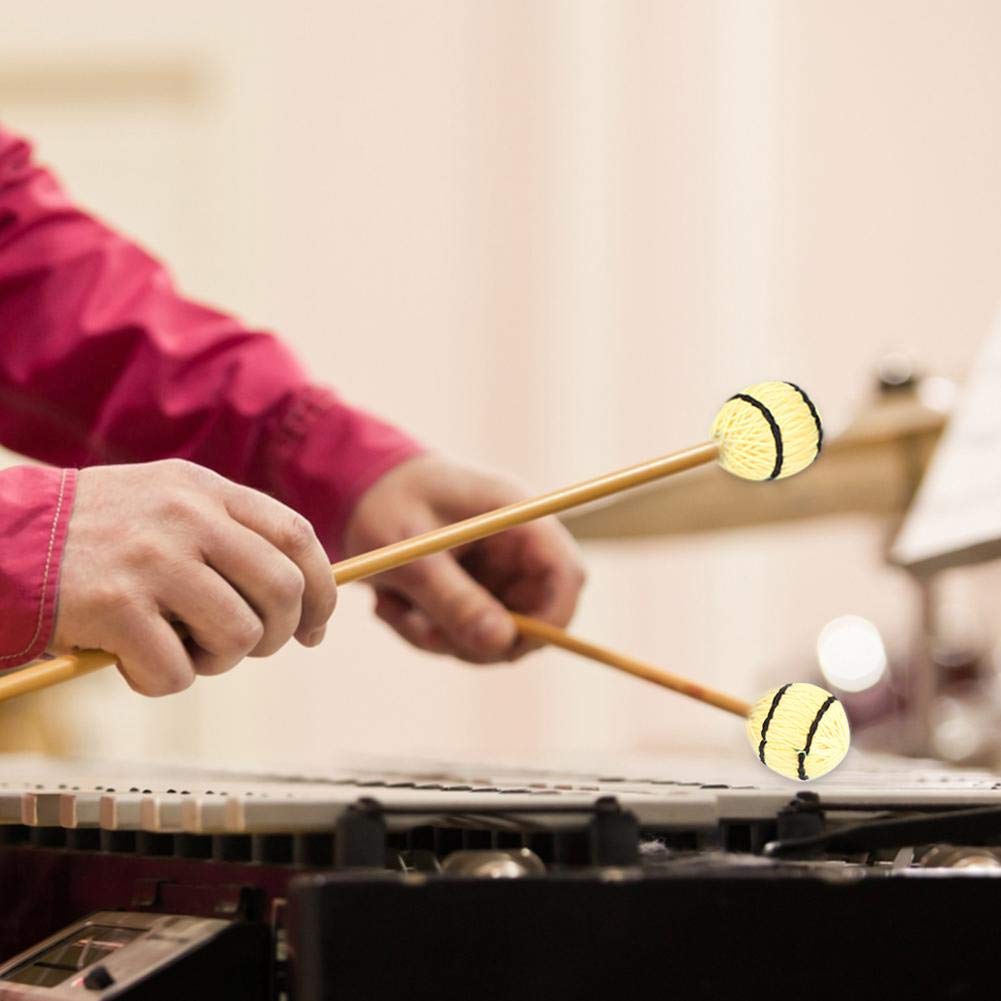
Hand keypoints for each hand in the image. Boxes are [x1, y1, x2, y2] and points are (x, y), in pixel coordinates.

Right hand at [52, 459, 337, 695]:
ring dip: (219, 662)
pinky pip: (178, 671)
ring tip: (182, 650)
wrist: (3, 540)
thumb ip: (230, 535)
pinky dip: (163, 681)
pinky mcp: (115, 607)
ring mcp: (152, 560)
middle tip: (248, 647)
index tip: (317, 626)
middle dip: (279, 635)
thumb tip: (301, 597)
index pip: (297, 537)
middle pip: (283, 589)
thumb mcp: (168, 504)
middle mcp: (187, 517)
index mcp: (206, 490)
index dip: (322, 589)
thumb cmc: (97, 534)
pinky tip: (133, 662)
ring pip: (239, 635)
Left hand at [343, 454, 585, 662]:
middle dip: (479, 639)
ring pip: (495, 633)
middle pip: (535, 614)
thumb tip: (502, 644)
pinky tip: (393, 604)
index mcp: (514, 516)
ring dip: (443, 637)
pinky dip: (429, 632)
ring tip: (391, 608)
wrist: (355, 486)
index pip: (566, 572)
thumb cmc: (382, 504)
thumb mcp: (409, 554)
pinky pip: (467, 633)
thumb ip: (453, 597)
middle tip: (422, 633)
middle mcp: (516, 545)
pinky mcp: (475, 589)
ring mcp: (497, 570)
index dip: (553, 617)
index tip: (507, 648)